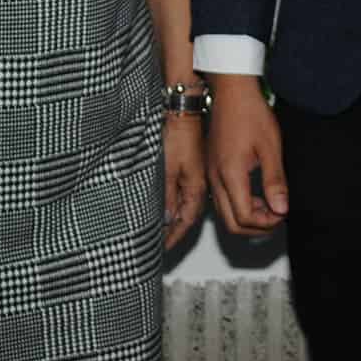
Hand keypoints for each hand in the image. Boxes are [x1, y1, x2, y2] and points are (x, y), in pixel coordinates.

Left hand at [162, 113, 207, 248]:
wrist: (185, 111)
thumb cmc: (179, 134)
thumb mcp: (168, 168)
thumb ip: (166, 195)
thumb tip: (164, 218)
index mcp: (197, 188)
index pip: (185, 222)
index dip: (173, 237)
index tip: (163, 250)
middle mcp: (200, 186)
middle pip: (187, 217)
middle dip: (175, 233)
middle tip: (161, 246)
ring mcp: (197, 177)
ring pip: (186, 207)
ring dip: (175, 220)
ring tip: (162, 232)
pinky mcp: (192, 169)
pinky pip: (185, 195)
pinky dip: (176, 205)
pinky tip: (169, 207)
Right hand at [205, 74, 287, 236]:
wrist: (231, 91)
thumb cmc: (250, 113)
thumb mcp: (270, 148)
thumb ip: (275, 181)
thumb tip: (281, 209)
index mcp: (230, 174)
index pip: (244, 217)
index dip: (266, 223)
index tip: (282, 214)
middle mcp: (215, 178)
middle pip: (231, 223)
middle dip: (255, 227)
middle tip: (276, 216)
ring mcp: (210, 174)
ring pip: (224, 213)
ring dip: (246, 216)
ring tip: (269, 204)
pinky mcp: (211, 169)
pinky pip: (221, 198)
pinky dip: (238, 204)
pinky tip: (255, 193)